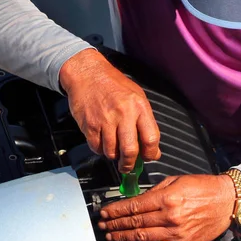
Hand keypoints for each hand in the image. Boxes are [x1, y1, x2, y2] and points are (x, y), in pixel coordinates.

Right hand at [59, 49, 160, 172]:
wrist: (87, 73)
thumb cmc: (113, 85)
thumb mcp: (136, 98)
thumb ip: (145, 123)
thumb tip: (153, 150)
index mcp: (139, 107)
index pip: (151, 138)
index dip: (151, 153)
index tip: (148, 157)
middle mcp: (123, 114)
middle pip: (130, 151)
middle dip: (130, 164)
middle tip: (128, 166)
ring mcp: (105, 120)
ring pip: (112, 152)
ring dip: (113, 156)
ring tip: (113, 149)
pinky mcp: (89, 125)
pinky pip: (96, 148)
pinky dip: (100, 149)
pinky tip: (102, 141)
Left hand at [98, 174, 235, 240]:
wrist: (227, 201)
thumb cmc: (204, 188)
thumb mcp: (176, 181)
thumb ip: (155, 191)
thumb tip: (136, 199)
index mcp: (167, 199)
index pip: (133, 207)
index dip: (115, 211)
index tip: (105, 212)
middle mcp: (170, 217)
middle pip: (134, 223)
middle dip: (114, 224)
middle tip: (102, 225)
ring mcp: (176, 233)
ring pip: (141, 238)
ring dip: (123, 237)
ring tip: (111, 236)